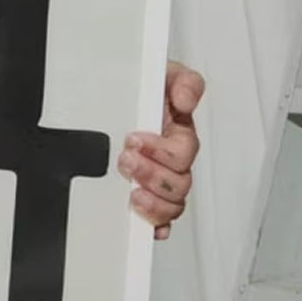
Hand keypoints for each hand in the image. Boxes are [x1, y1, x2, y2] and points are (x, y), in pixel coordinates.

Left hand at [118, 60, 204, 239]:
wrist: (115, 96)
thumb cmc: (144, 90)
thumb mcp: (164, 74)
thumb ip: (184, 82)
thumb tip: (186, 99)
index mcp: (179, 134)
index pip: (184, 152)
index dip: (162, 151)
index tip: (135, 140)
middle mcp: (172, 161)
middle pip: (179, 183)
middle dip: (152, 175)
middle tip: (127, 162)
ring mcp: (160, 180)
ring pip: (172, 205)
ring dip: (153, 202)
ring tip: (131, 192)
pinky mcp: (147, 196)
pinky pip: (160, 221)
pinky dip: (155, 225)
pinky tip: (145, 225)